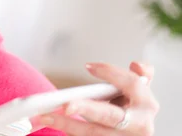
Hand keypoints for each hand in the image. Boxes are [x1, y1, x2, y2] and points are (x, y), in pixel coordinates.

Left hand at [39, 61, 158, 134]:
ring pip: (94, 133)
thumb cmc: (132, 107)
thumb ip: (140, 76)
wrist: (134, 131)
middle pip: (110, 116)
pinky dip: (71, 132)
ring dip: (68, 125)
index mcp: (147, 105)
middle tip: (66, 105)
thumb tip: (138, 65)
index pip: (131, 85)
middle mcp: (140, 125)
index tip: (88, 67)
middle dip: (87, 110)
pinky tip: (55, 124)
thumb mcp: (139, 89)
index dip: (111, 73)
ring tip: (46, 115)